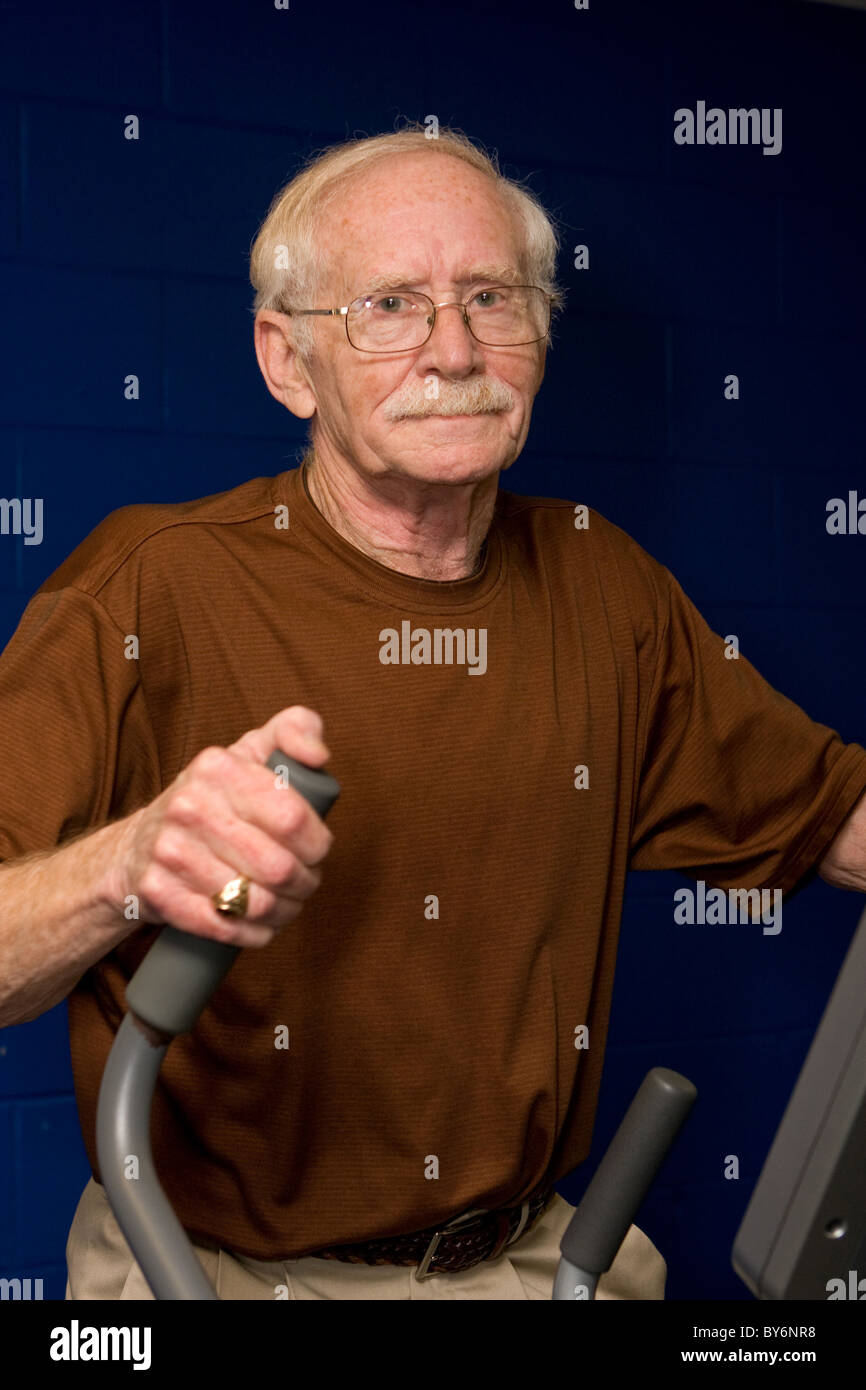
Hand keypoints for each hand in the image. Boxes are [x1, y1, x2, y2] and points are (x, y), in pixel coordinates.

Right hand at [113, 706, 333, 947]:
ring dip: (283, 912)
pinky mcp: (157, 893)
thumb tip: (318, 756)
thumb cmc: (213, 800)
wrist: (137, 848)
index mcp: (218, 766)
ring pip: (255, 903)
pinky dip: (253, 933)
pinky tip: (260, 925)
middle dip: (304, 883)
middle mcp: (188, 806)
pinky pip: (224, 927)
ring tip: (284, 902)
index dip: (318, 843)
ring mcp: (168, 851)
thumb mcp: (250, 751)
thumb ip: (294, 731)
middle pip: (277, 867)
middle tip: (303, 882)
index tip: (317, 850)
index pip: (292, 817)